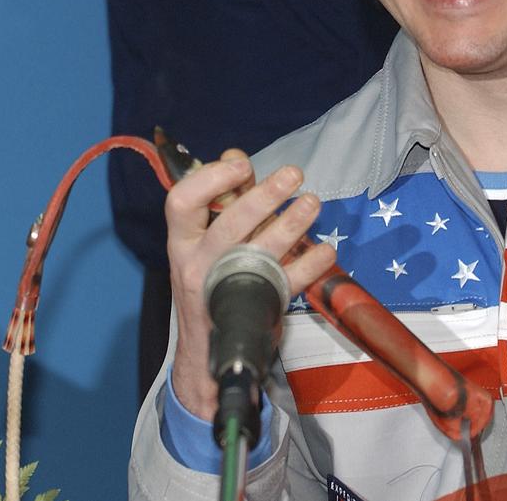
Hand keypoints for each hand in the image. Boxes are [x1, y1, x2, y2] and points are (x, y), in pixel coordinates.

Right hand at [166, 149, 335, 419]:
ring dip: (292, 223)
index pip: (181, 203)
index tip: (242, 164)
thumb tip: (235, 155)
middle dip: (264, 196)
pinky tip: (325, 249)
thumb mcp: (203, 240)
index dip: (211, 178)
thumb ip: (222, 201)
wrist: (207, 350)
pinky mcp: (255, 308)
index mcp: (182, 241)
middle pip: (229, 225)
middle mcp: (197, 263)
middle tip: (294, 175)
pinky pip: (288, 282)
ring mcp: (226, 288)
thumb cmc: (209, 279)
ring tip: (313, 203)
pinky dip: (312, 263)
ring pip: (261, 252)